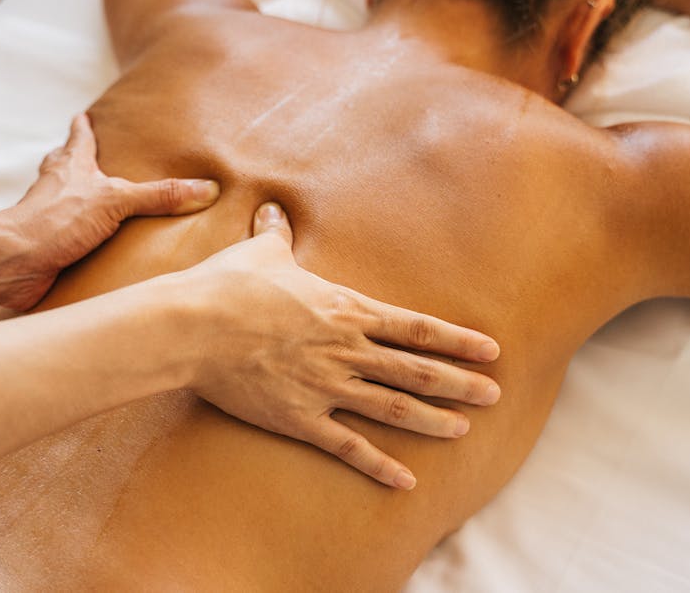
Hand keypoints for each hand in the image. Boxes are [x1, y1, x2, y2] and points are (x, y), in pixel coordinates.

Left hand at [0, 113, 220, 309]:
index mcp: (71, 167)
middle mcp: (57, 188)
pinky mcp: (48, 246)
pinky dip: (79, 238)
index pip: (79, 138)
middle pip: (64, 165)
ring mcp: (50, 217)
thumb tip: (205, 188)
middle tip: (87, 155)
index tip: (83, 115)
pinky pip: (67, 237)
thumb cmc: (57, 221)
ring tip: (97, 203)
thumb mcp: (116, 201)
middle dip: (75, 159)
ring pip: (63, 200)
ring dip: (78, 200)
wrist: (15, 260)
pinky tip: (92, 249)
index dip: (83, 127)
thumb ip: (160, 195)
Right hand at [183, 203, 501, 489]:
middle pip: (416, 371)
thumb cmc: (228, 286)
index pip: (416, 328)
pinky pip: (348, 446)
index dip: (457, 340)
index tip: (491, 351)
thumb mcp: (261, 253)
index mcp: (345, 310)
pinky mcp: (300, 418)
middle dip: (460, 384)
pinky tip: (405, 481)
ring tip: (464, 431)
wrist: (194, 326)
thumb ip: (277, 234)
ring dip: (433, 421)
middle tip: (495, 395)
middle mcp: (346, 350)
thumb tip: (274, 209)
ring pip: (393, 408)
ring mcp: (326, 387)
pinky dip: (378, 465)